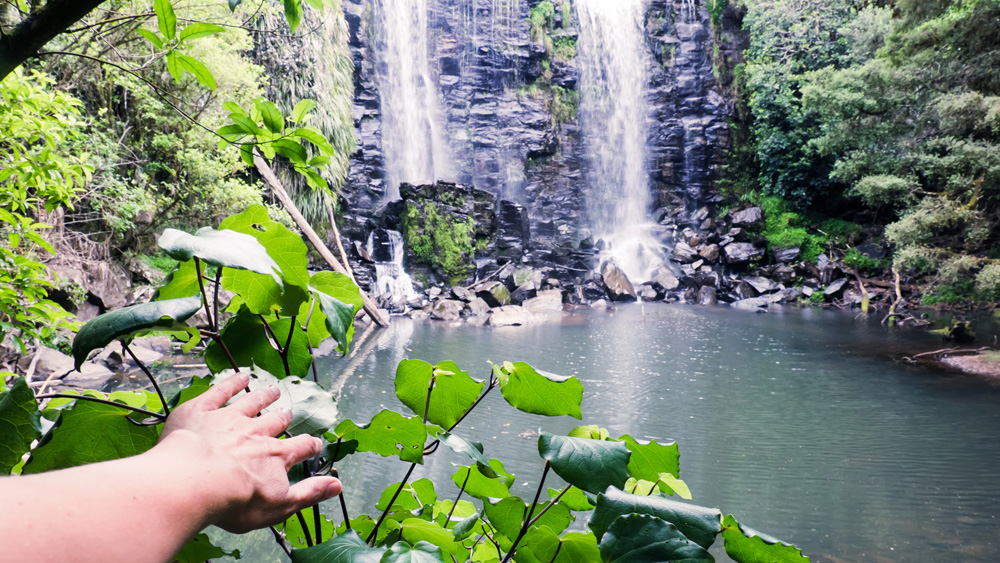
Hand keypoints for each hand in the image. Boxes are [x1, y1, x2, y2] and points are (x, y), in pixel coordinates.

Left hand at [157, 372, 341, 532]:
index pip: (300, 448)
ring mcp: (229, 419)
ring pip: (251, 402)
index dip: (309, 446)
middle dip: (283, 417)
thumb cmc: (234, 501)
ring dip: (263, 396)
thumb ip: (308, 494)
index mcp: (275, 456)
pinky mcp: (202, 412)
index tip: (315, 444)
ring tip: (273, 390)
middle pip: (274, 421)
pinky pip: (220, 392)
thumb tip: (338, 485)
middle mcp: (256, 433)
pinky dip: (231, 383)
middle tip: (288, 412)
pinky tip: (240, 376)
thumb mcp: (279, 506)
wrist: (193, 482)